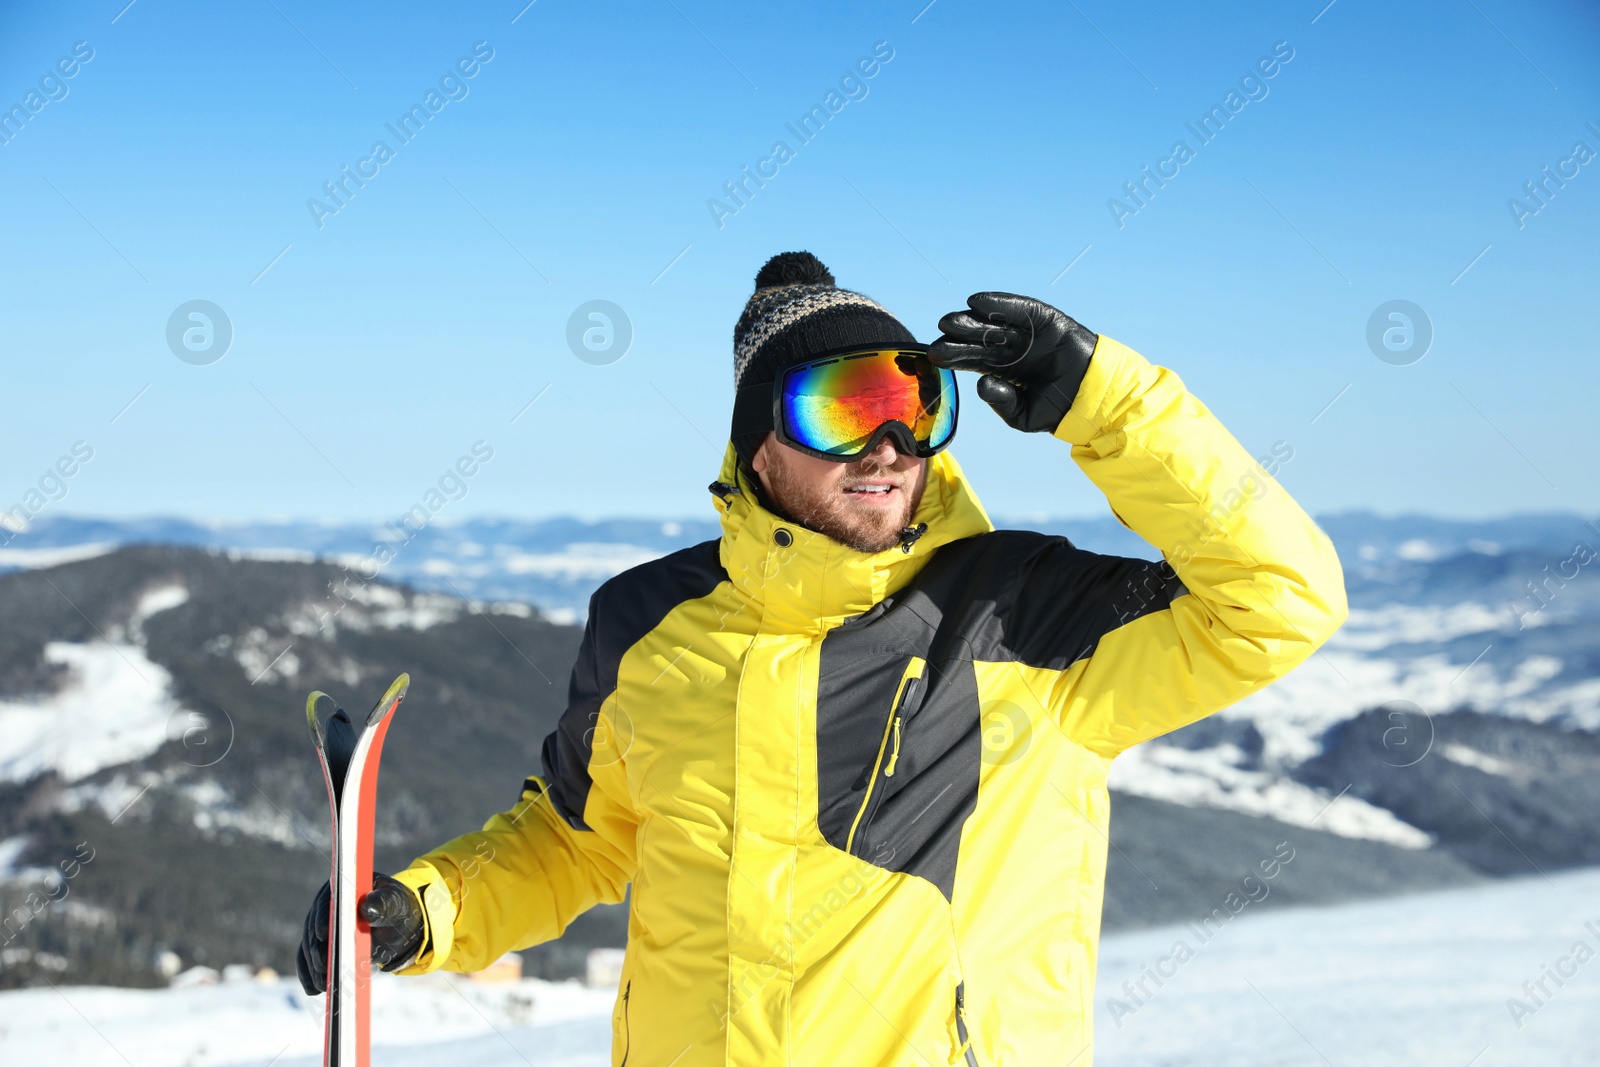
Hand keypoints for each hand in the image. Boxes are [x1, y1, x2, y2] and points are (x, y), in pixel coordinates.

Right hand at [295, 872, 424, 995]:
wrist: (397, 926)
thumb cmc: (397, 910)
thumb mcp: (395, 906)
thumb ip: (382, 904)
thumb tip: (366, 907)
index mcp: (343, 887)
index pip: (328, 901)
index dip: (324, 917)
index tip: (324, 934)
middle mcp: (326, 905)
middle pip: (314, 928)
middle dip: (318, 949)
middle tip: (324, 968)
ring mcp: (320, 926)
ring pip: (309, 947)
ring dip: (314, 967)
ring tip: (324, 985)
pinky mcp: (321, 946)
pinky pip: (309, 960)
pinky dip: (310, 975)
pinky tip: (315, 989)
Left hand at [927, 292, 1097, 433]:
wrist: (1094, 398)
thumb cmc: (1058, 408)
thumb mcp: (1023, 415)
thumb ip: (1001, 402)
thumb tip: (981, 383)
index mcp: (1003, 370)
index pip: (972, 360)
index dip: (954, 357)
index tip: (933, 356)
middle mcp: (1012, 349)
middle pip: (979, 341)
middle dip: (958, 338)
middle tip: (938, 336)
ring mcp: (1027, 333)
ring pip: (995, 325)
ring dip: (972, 321)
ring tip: (951, 321)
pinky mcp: (1045, 319)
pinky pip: (1019, 309)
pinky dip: (999, 304)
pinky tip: (977, 302)